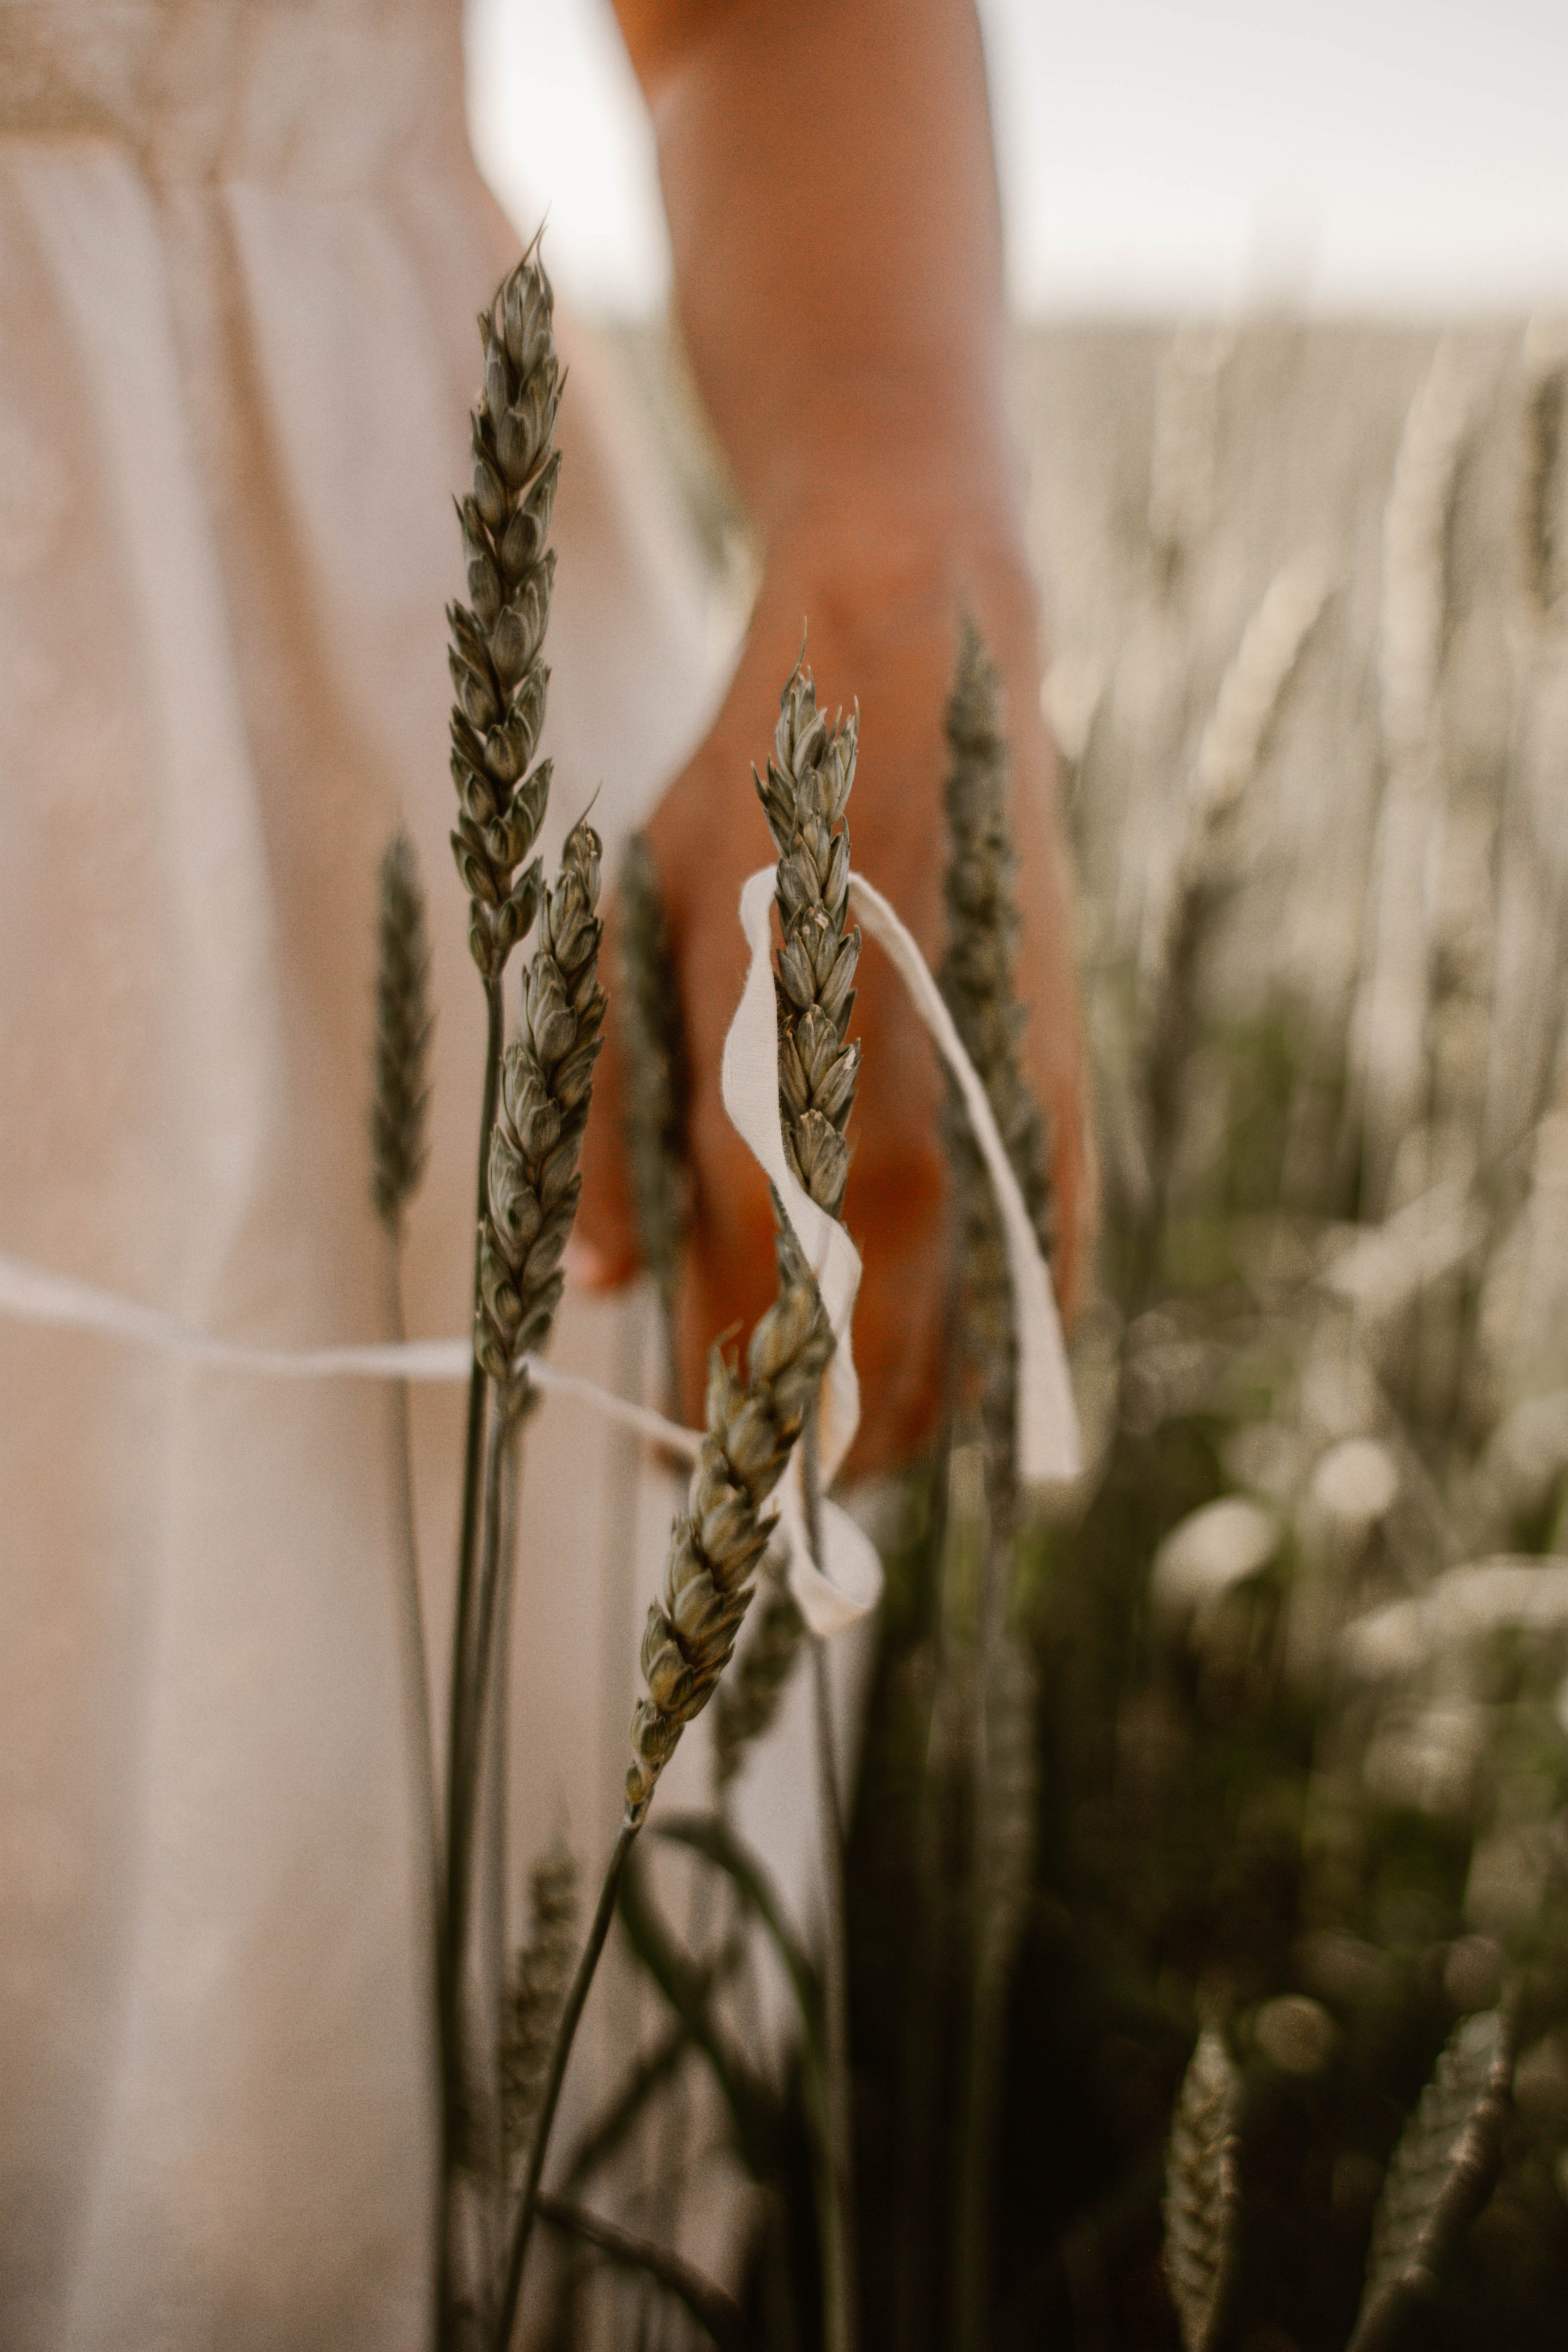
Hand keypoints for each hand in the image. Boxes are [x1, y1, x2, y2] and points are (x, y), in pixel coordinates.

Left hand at [574, 520, 1092, 1476]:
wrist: (912, 668)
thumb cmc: (742, 814)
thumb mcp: (628, 957)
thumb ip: (600, 1134)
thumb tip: (603, 1286)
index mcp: (777, 1128)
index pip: (748, 1349)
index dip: (713, 1431)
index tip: (676, 1455)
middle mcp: (904, 1155)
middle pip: (868, 1388)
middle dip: (807, 1448)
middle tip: (753, 1452)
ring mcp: (1000, 1132)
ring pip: (966, 1350)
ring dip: (904, 1410)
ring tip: (843, 1416)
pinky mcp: (1062, 1094)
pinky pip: (1044, 1268)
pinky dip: (999, 1335)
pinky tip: (955, 1351)